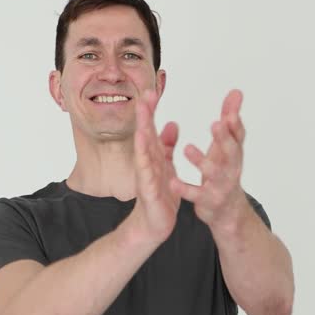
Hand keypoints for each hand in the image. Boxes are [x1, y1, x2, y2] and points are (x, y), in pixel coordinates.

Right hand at [130, 89, 181, 244]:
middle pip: (144, 133)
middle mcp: (147, 162)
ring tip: (142, 113)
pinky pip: (147, 172)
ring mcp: (146, 175)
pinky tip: (144, 146)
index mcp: (153, 156)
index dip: (151, 110)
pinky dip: (144, 158)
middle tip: (145, 93)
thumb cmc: (160, 195)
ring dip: (142, 130)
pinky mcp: (149, 190)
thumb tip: (172, 123)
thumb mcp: (167, 166)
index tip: (152, 90)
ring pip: (143, 149)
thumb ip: (168, 145)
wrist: (154, 223)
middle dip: (144, 113)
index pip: (151, 128)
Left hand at [171, 89, 249, 233]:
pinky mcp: (207, 200)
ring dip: (201, 161)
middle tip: (216, 124)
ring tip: (187, 148)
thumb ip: (230, 120)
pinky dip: (185, 189)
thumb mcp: (228, 146)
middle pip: (231, 153)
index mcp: (234, 153)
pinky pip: (196, 194)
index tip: (230, 112)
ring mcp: (220, 186)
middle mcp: (231, 168)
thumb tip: (236, 92)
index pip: (238, 136)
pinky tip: (172, 182)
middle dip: (224, 139)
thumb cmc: (224, 172)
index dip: (236, 125)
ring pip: (213, 173)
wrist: (228, 212)